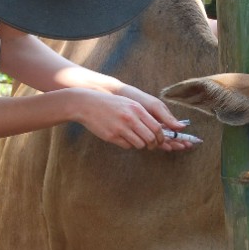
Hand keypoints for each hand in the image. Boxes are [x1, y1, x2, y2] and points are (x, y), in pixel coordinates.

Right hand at [68, 87, 194, 150]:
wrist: (87, 104)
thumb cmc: (110, 104)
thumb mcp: (129, 103)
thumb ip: (143, 114)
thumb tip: (158, 128)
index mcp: (137, 109)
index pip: (157, 127)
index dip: (161, 137)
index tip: (160, 140)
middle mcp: (130, 118)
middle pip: (150, 138)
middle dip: (153, 144)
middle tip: (151, 145)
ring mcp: (121, 128)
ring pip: (140, 144)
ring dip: (141, 145)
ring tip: (137, 141)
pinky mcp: (112, 136)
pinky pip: (127, 146)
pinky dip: (129, 145)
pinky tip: (125, 139)